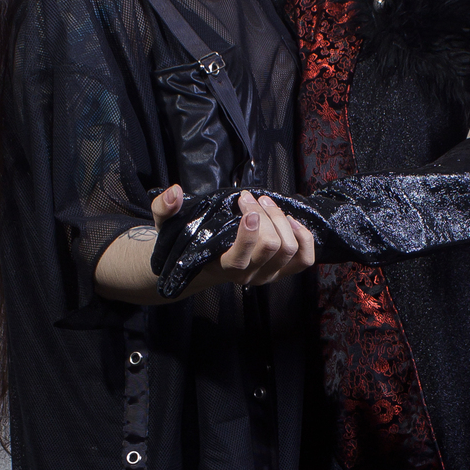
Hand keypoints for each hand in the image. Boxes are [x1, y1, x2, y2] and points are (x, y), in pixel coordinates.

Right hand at [153, 186, 314, 292]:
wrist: (202, 264)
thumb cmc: (189, 242)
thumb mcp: (168, 225)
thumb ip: (164, 209)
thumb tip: (173, 192)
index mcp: (222, 267)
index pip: (242, 258)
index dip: (250, 232)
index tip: (245, 205)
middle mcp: (248, 276)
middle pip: (272, 246)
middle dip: (265, 215)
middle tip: (249, 198)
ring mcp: (268, 275)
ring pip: (289, 248)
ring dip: (280, 219)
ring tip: (264, 202)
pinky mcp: (282, 271)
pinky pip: (305, 258)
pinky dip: (303, 236)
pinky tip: (290, 220)